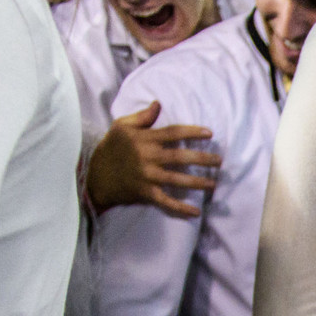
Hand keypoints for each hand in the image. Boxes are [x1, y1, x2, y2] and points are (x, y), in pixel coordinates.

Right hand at [85, 102, 220, 217]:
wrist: (95, 175)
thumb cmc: (111, 147)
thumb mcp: (121, 126)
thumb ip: (142, 116)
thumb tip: (158, 104)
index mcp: (144, 139)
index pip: (173, 133)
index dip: (192, 132)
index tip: (210, 134)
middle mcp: (147, 157)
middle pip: (180, 156)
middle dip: (202, 158)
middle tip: (219, 161)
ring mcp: (147, 176)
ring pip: (177, 179)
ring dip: (197, 182)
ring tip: (213, 183)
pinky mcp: (145, 193)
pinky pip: (166, 202)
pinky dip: (181, 208)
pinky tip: (196, 212)